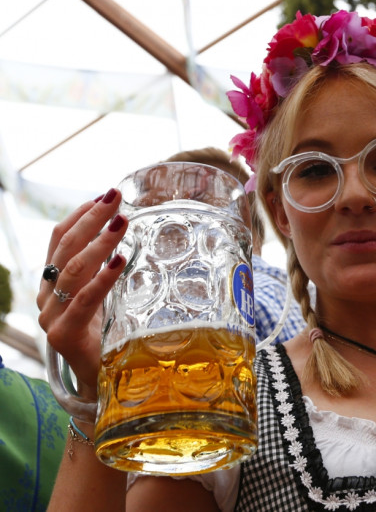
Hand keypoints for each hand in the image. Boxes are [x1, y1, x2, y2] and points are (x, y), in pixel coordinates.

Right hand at [36, 189, 127, 392]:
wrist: (100, 381)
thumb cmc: (105, 333)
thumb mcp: (104, 294)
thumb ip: (106, 268)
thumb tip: (124, 231)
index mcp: (55, 282)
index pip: (60, 239)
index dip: (81, 215)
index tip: (103, 195)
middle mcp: (47, 296)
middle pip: (65, 248)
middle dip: (91, 219)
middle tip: (116, 197)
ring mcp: (52, 316)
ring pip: (73, 269)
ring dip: (100, 242)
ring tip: (122, 223)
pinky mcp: (63, 336)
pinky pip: (83, 301)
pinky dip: (102, 279)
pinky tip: (120, 261)